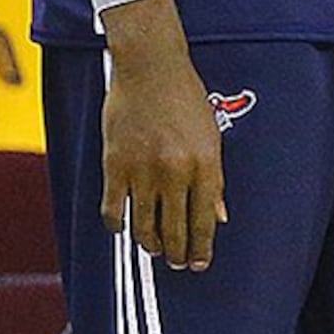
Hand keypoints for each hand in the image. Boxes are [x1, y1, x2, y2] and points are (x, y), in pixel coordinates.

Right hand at [99, 0, 225, 271]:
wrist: (151, 69)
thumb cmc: (185, 100)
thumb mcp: (212, 137)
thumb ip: (214, 180)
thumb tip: (219, 218)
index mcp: (205, 164)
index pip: (205, 220)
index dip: (202, 247)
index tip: (199, 264)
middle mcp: (176, 171)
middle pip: (176, 229)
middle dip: (177, 253)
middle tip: (177, 264)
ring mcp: (143, 170)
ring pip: (144, 225)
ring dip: (150, 244)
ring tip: (154, 249)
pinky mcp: (114, 165)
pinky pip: (114, 209)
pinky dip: (118, 224)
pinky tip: (123, 228)